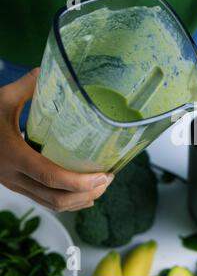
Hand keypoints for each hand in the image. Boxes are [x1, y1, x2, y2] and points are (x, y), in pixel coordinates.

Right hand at [0, 68, 113, 211]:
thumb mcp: (1, 99)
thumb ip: (27, 86)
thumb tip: (49, 70)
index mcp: (14, 155)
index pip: (51, 177)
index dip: (81, 182)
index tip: (105, 175)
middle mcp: (14, 177)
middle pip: (57, 198)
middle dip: (87, 193)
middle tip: (108, 179)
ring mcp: (15, 185)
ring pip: (52, 204)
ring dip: (80, 200)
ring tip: (101, 186)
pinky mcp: (18, 187)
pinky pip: (45, 202)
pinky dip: (68, 202)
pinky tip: (84, 194)